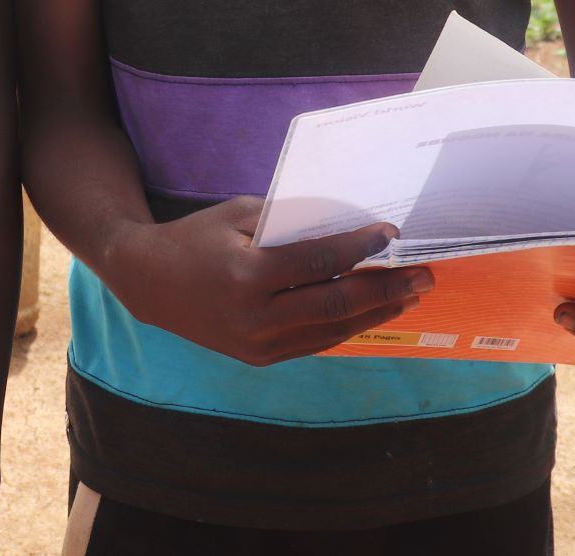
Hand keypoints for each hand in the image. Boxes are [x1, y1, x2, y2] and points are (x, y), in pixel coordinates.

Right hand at [103, 197, 434, 367]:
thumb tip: (347, 226)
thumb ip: (291, 222)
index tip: (390, 233)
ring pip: (332, 330)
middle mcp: (256, 317)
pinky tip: (372, 311)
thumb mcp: (240, 215)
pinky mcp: (260, 358)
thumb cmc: (198, 237)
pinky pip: (315, 342)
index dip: (360, 248)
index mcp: (248, 275)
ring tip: (409, 294)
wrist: (150, 284)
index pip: (319, 262)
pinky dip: (347, 326)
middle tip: (424, 275)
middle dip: (386, 289)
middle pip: (336, 304)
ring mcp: (258, 344)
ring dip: (376, 312)